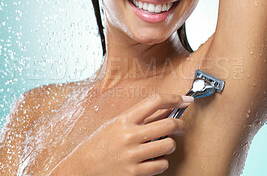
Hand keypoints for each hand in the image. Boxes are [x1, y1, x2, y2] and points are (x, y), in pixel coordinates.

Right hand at [50, 93, 192, 175]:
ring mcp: (132, 155)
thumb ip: (138, 119)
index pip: (154, 101)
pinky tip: (154, 160)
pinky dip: (162, 162)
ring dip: (170, 145)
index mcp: (123, 120)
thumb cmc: (98, 145)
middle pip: (168, 124)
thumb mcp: (114, 125)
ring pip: (169, 145)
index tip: (184, 100)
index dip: (174, 98)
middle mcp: (129, 136)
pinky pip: (161, 165)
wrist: (82, 168)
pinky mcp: (134, 172)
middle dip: (180, 124)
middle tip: (180, 126)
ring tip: (163, 145)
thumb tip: (166, 110)